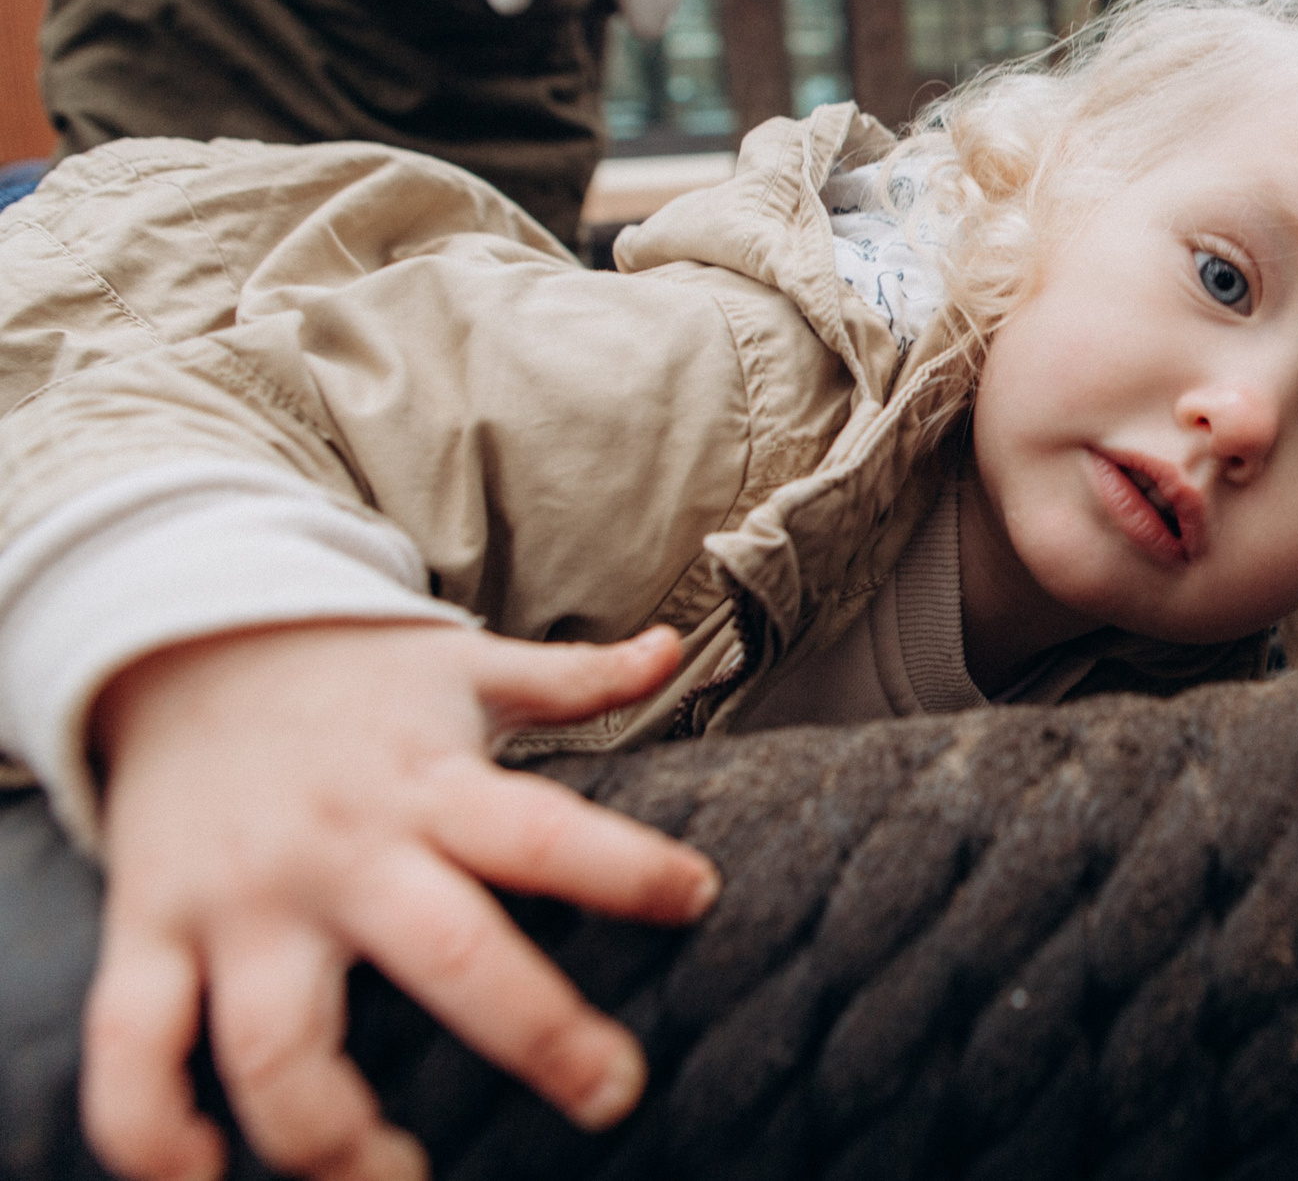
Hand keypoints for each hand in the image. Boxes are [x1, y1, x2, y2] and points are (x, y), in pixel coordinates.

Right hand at [82, 622, 719, 1180]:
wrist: (180, 640)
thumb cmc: (350, 678)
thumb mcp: (464, 664)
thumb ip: (574, 677)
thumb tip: (676, 648)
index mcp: (429, 784)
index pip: (545, 831)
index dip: (629, 868)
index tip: (699, 899)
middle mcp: (339, 851)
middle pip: (447, 955)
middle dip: (537, 1032)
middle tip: (614, 1092)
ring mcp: (237, 902)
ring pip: (277, 1044)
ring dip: (334, 1135)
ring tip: (399, 1178)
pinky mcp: (147, 936)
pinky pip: (129, 1055)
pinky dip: (150, 1134)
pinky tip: (204, 1179)